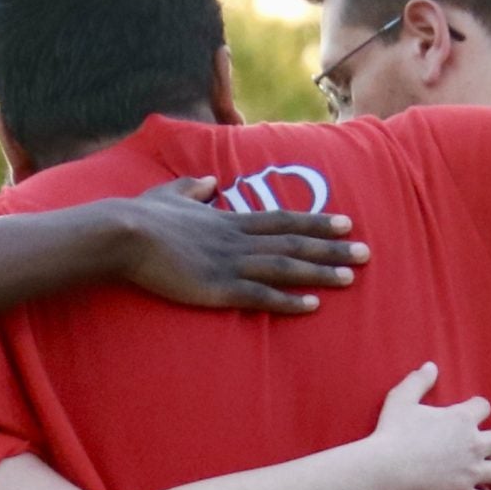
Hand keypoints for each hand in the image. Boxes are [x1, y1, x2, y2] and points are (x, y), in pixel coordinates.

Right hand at [112, 179, 367, 317]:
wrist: (125, 234)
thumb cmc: (143, 217)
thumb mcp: (171, 194)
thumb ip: (194, 189)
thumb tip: (210, 184)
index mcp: (229, 219)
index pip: (283, 219)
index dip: (316, 222)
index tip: (345, 223)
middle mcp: (238, 239)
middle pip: (294, 242)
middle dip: (332, 247)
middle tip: (366, 251)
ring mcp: (230, 264)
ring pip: (285, 267)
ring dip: (320, 272)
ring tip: (351, 277)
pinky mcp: (218, 289)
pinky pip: (261, 296)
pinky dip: (289, 301)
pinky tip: (312, 306)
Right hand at [367, 363, 490, 489]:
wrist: (384, 470)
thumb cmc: (391, 433)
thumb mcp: (401, 399)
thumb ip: (418, 381)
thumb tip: (431, 366)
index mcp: (462, 418)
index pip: (485, 407)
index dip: (476, 410)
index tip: (466, 416)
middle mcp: (473, 444)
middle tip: (480, 446)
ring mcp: (470, 472)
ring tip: (482, 472)